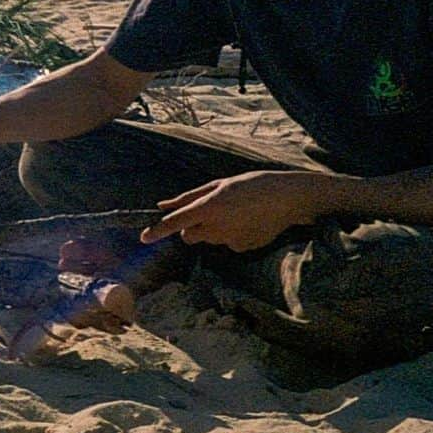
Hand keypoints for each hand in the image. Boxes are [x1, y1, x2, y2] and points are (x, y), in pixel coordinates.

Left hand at [139, 170, 327, 252]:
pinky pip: (227, 243)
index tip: (143, 238)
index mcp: (209, 207)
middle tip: (208, 212)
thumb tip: (163, 205)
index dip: (158, 231)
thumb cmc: (251, 184)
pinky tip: (247, 222)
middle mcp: (217, 227)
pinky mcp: (242, 249)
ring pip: (208, 239)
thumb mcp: (218, 184)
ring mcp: (230, 241)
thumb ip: (188, 197)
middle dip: (191, 228)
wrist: (288, 198)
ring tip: (235, 212)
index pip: (176, 223)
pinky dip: (231, 234)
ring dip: (212, 229)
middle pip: (189, 236)